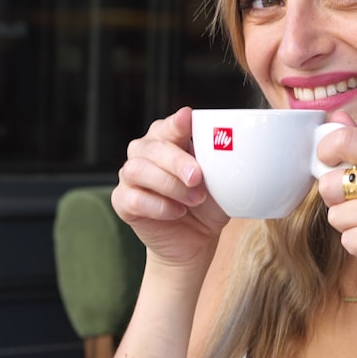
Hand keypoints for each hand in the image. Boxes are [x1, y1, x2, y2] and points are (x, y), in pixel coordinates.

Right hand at [112, 107, 229, 266]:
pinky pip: (133, 199)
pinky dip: (159, 206)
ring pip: (137, 169)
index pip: (169, 125)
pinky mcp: (123, 202)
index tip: (188, 118)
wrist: (197, 239)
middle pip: (152, 147)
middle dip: (176, 161)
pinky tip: (178, 212)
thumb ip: (219, 161)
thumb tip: (233, 147)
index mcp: (169, 138)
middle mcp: (144, 152)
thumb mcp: (221, 181)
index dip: (176, 123)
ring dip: (170, 185)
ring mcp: (130, 176)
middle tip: (197, 177)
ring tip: (194, 199)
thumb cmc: (209, 202)